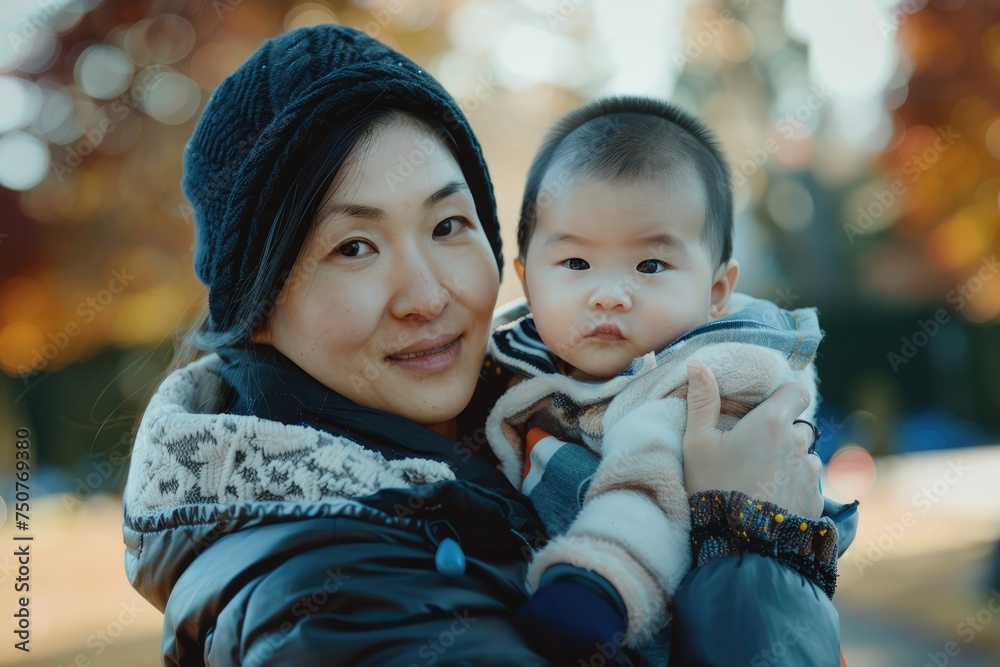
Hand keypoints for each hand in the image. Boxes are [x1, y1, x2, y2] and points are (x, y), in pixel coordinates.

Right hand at [682, 359, 822, 519]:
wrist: (739, 544)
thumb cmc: (714, 487)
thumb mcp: (696, 444)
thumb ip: (701, 401)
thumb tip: (697, 364)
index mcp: (772, 422)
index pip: (797, 391)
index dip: (783, 396)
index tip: (764, 409)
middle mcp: (798, 443)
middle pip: (798, 425)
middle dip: (782, 433)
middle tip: (753, 451)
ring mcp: (810, 473)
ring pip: (804, 456)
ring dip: (789, 461)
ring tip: (761, 479)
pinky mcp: (815, 500)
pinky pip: (808, 484)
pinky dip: (794, 487)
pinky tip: (771, 499)